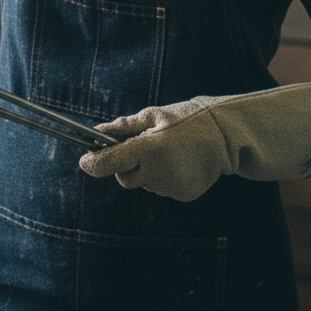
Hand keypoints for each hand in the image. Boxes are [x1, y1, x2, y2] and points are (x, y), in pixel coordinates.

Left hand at [79, 82, 310, 201]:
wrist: (225, 137)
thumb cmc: (186, 120)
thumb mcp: (154, 115)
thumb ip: (125, 127)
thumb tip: (98, 131)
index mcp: (147, 149)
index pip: (108, 163)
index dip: (92, 164)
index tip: (85, 160)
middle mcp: (156, 172)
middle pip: (125, 178)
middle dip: (126, 166)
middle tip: (141, 149)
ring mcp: (170, 187)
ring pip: (146, 184)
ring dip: (149, 171)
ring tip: (170, 153)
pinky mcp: (183, 195)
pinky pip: (164, 189)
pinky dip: (166, 179)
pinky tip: (180, 164)